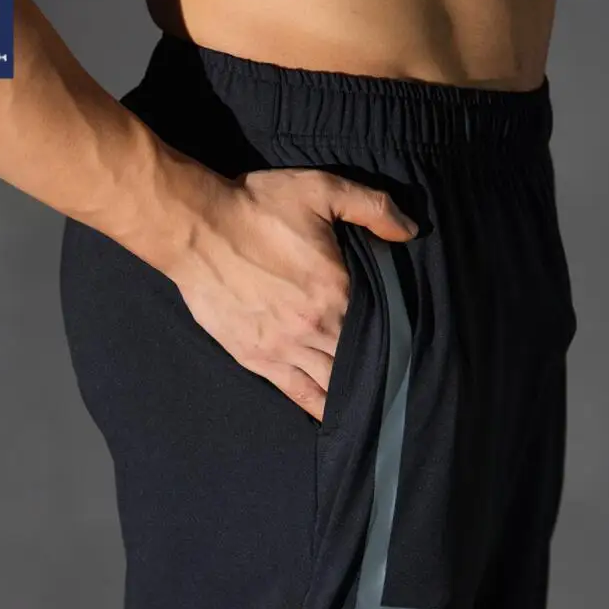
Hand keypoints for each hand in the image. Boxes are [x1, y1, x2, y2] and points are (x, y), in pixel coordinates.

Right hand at [143, 168, 416, 422]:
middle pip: (358, 362)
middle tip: (398, 383)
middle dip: (379, 372)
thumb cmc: (257, 207)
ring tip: (372, 405)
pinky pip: (297, 392)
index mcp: (337, 292)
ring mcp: (284, 347)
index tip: (412, 349)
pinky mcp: (256, 357)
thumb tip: (410, 231)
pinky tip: (334, 419)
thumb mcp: (320, 189)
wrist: (196, 228)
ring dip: (352, 395)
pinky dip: (318, 407)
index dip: (397, 340)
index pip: (381, 328)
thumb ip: (371, 207)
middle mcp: (314, 327)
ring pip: (331, 383)